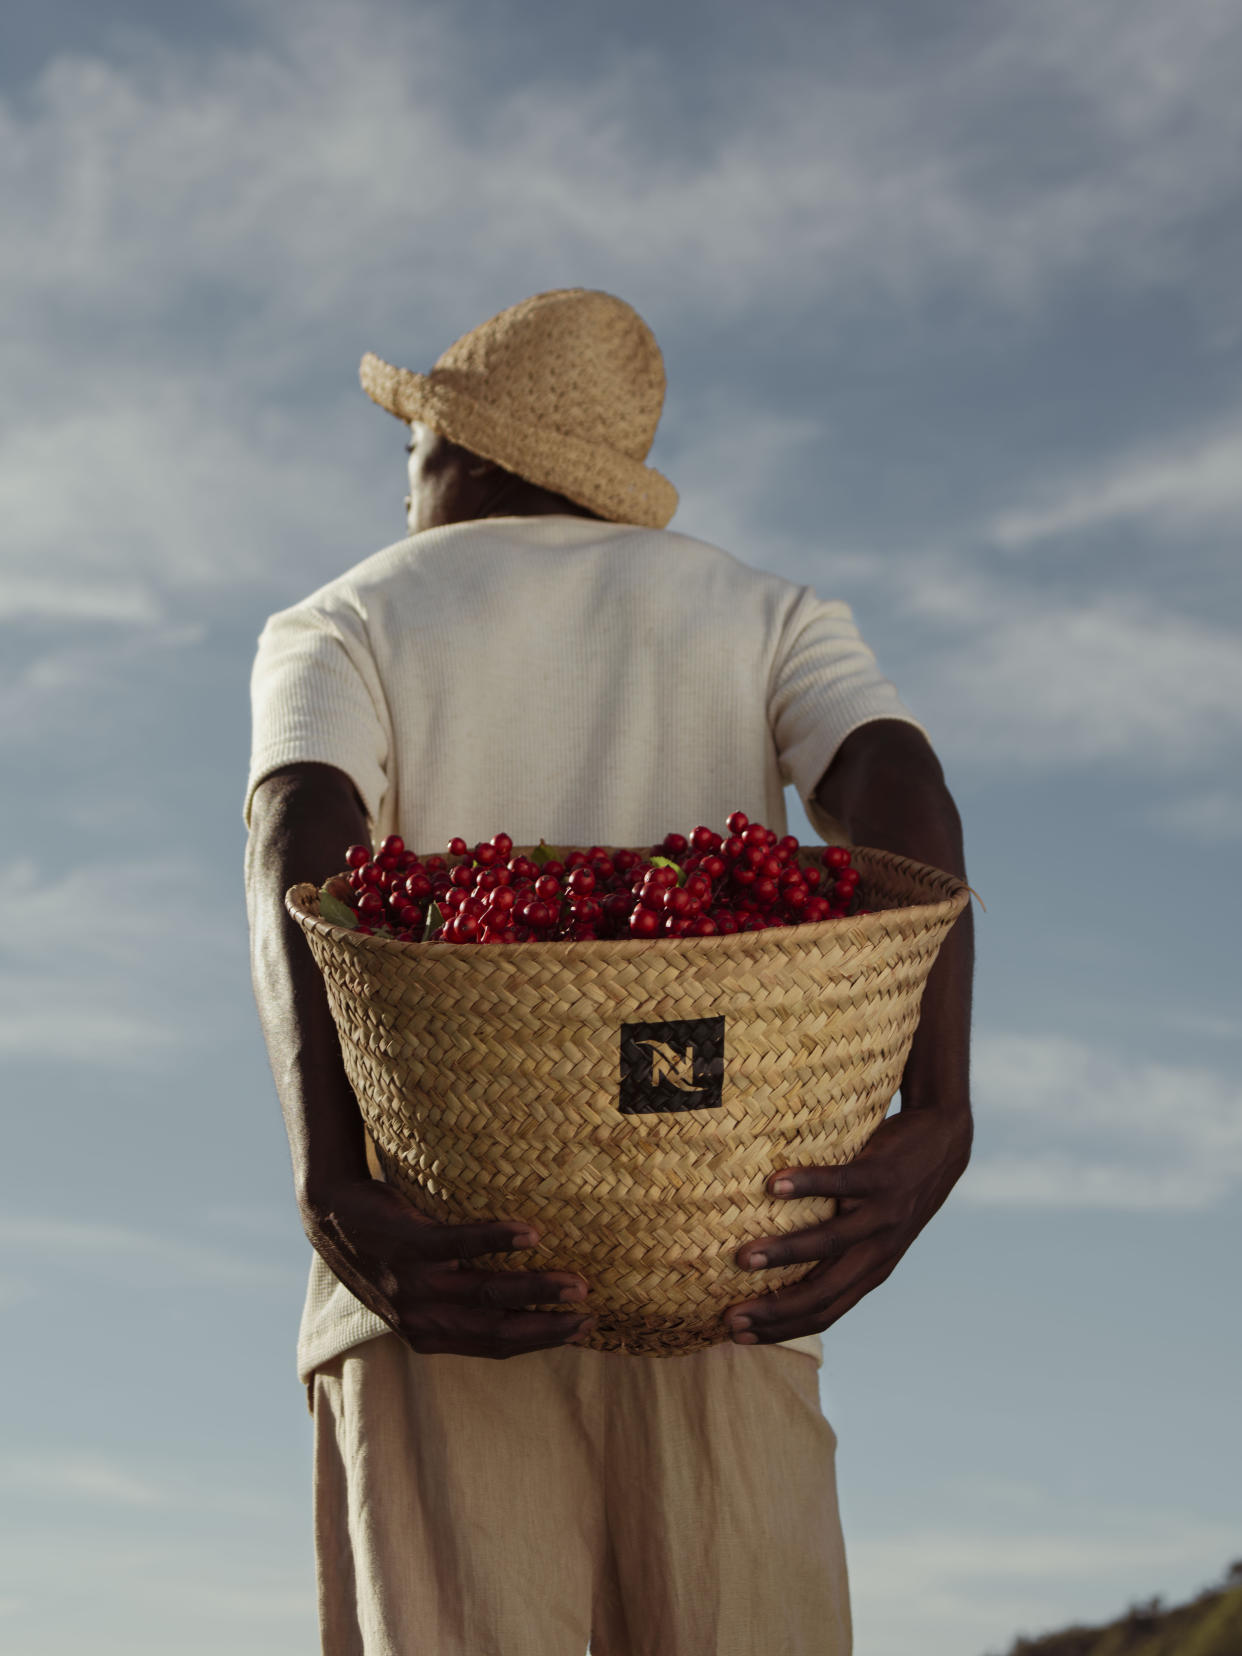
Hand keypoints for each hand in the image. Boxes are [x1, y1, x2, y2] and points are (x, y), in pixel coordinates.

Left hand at [305, 1178, 594, 1358]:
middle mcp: (421, 1317)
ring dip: (535, 1288)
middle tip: (589, 1310)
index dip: (540, 1342)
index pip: (494, 1346)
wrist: (331, 1215)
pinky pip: (459, 1245)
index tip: (581, 1330)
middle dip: (548, 1324)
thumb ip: (457, 1303)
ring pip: (485, 1292)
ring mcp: (414, 1283)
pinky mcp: (408, 1245)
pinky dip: (497, 1241)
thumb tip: (517, 1302)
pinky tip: (530, 1235)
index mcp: (427, 1335)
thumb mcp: (416, 1293)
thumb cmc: (385, 1250)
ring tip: (574, 1280)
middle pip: (497, 1328)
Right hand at [723, 1106, 971, 1344]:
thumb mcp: (876, 1234)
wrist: (943, 1144)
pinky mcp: (882, 1177)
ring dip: (784, 1254)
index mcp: (872, 1270)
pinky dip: (807, 1185)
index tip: (738, 1335)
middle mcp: (877, 1250)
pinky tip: (775, 1185)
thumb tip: (784, 1269)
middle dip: (775, 1310)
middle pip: (824, 1293)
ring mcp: (881, 1214)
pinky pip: (841, 1183)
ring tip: (744, 1259)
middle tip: (731, 1317)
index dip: (782, 1329)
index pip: (825, 1313)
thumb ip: (841, 1255)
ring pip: (830, 1243)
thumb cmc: (894, 1190)